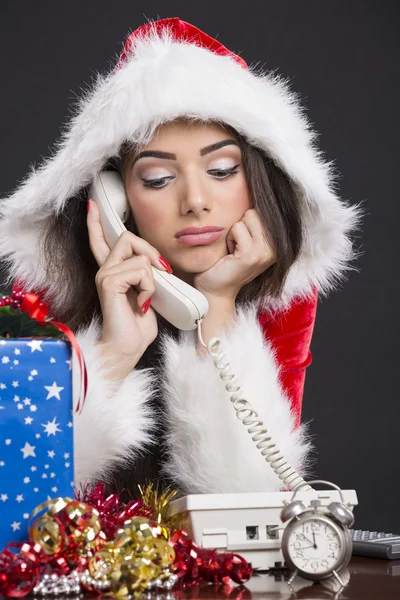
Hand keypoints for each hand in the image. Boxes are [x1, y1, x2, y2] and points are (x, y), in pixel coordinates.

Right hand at [87, 199, 170, 376]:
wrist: (127, 348)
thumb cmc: (137, 326)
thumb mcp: (147, 292)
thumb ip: (146, 274)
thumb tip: (155, 261)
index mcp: (112, 272)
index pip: (102, 241)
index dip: (97, 223)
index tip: (93, 205)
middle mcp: (105, 270)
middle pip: (127, 237)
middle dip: (150, 251)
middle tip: (160, 274)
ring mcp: (105, 275)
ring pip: (140, 257)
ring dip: (152, 279)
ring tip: (145, 299)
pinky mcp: (109, 282)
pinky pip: (141, 270)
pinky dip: (149, 288)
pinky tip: (141, 304)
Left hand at [194, 209, 275, 300]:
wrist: (215, 289)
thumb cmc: (226, 262)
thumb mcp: (247, 239)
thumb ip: (255, 223)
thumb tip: (257, 192)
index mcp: (278, 243)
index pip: (263, 211)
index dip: (247, 222)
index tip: (243, 242)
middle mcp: (276, 248)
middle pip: (254, 213)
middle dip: (240, 225)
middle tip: (237, 246)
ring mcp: (265, 252)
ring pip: (246, 218)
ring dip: (234, 232)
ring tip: (234, 249)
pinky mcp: (251, 255)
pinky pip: (237, 229)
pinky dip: (229, 239)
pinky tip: (230, 254)